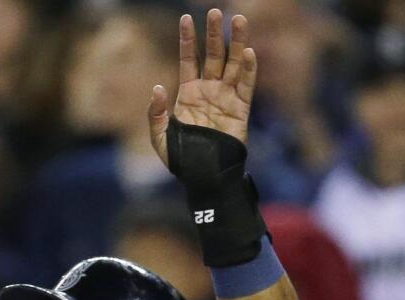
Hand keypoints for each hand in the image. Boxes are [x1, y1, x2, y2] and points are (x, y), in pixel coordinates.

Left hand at [149, 10, 256, 169]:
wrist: (203, 177)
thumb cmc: (181, 159)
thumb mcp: (160, 138)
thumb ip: (156, 114)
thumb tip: (157, 88)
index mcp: (188, 94)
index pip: (188, 59)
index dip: (187, 40)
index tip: (186, 19)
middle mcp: (208, 90)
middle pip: (212, 55)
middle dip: (213, 33)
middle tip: (215, 11)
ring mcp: (226, 97)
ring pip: (232, 63)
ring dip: (236, 42)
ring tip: (238, 19)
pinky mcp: (241, 108)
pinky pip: (246, 84)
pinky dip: (248, 69)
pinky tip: (248, 52)